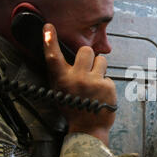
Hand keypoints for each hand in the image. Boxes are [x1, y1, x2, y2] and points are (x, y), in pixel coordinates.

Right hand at [43, 23, 115, 144]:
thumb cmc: (73, 108)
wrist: (88, 128)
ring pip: (101, 60)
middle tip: (87, 68)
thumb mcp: (60, 92)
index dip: (49, 40)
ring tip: (95, 82)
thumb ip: (61, 74)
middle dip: (88, 56)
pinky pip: (108, 76)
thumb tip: (64, 55)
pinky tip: (101, 95)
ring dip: (99, 68)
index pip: (53, 56)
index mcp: (61, 80)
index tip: (48, 27)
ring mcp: (93, 82)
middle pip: (85, 50)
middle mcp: (76, 79)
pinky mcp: (107, 86)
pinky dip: (105, 83)